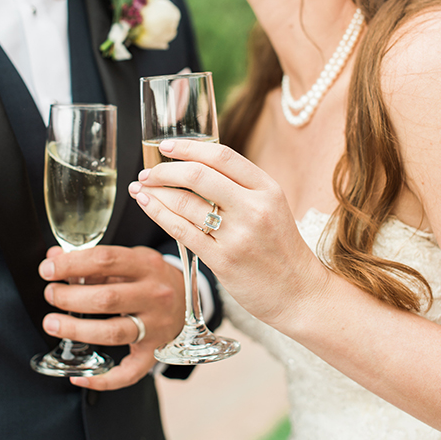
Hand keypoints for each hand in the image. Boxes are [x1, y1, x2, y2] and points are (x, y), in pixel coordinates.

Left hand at [39, 245, 184, 389]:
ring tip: (53, 324)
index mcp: (148, 265)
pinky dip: (102, 380)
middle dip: (69, 298)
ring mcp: (157, 325)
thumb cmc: (152, 276)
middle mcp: (155, 294)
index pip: (106, 259)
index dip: (72, 264)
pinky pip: (129, 373)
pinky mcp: (156, 352)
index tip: (48, 269)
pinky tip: (78, 376)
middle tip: (50, 295)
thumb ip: (95, 260)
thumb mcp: (132, 259)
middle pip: (106, 299)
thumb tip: (54, 256)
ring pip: (113, 332)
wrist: (191, 298)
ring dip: (76, 329)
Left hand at [128, 139, 327, 330]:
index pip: (221, 156)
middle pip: (198, 175)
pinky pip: (181, 230)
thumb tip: (195, 166)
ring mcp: (238, 235)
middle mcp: (254, 208)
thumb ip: (240, 187)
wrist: (299, 293)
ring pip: (185, 202)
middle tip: (147, 172)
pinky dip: (158, 213)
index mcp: (267, 188)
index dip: (188, 147)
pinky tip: (147, 204)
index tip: (166, 146)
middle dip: (165, 170)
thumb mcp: (271, 207)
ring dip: (156, 192)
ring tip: (141, 187)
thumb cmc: (280, 248)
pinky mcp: (222, 260)